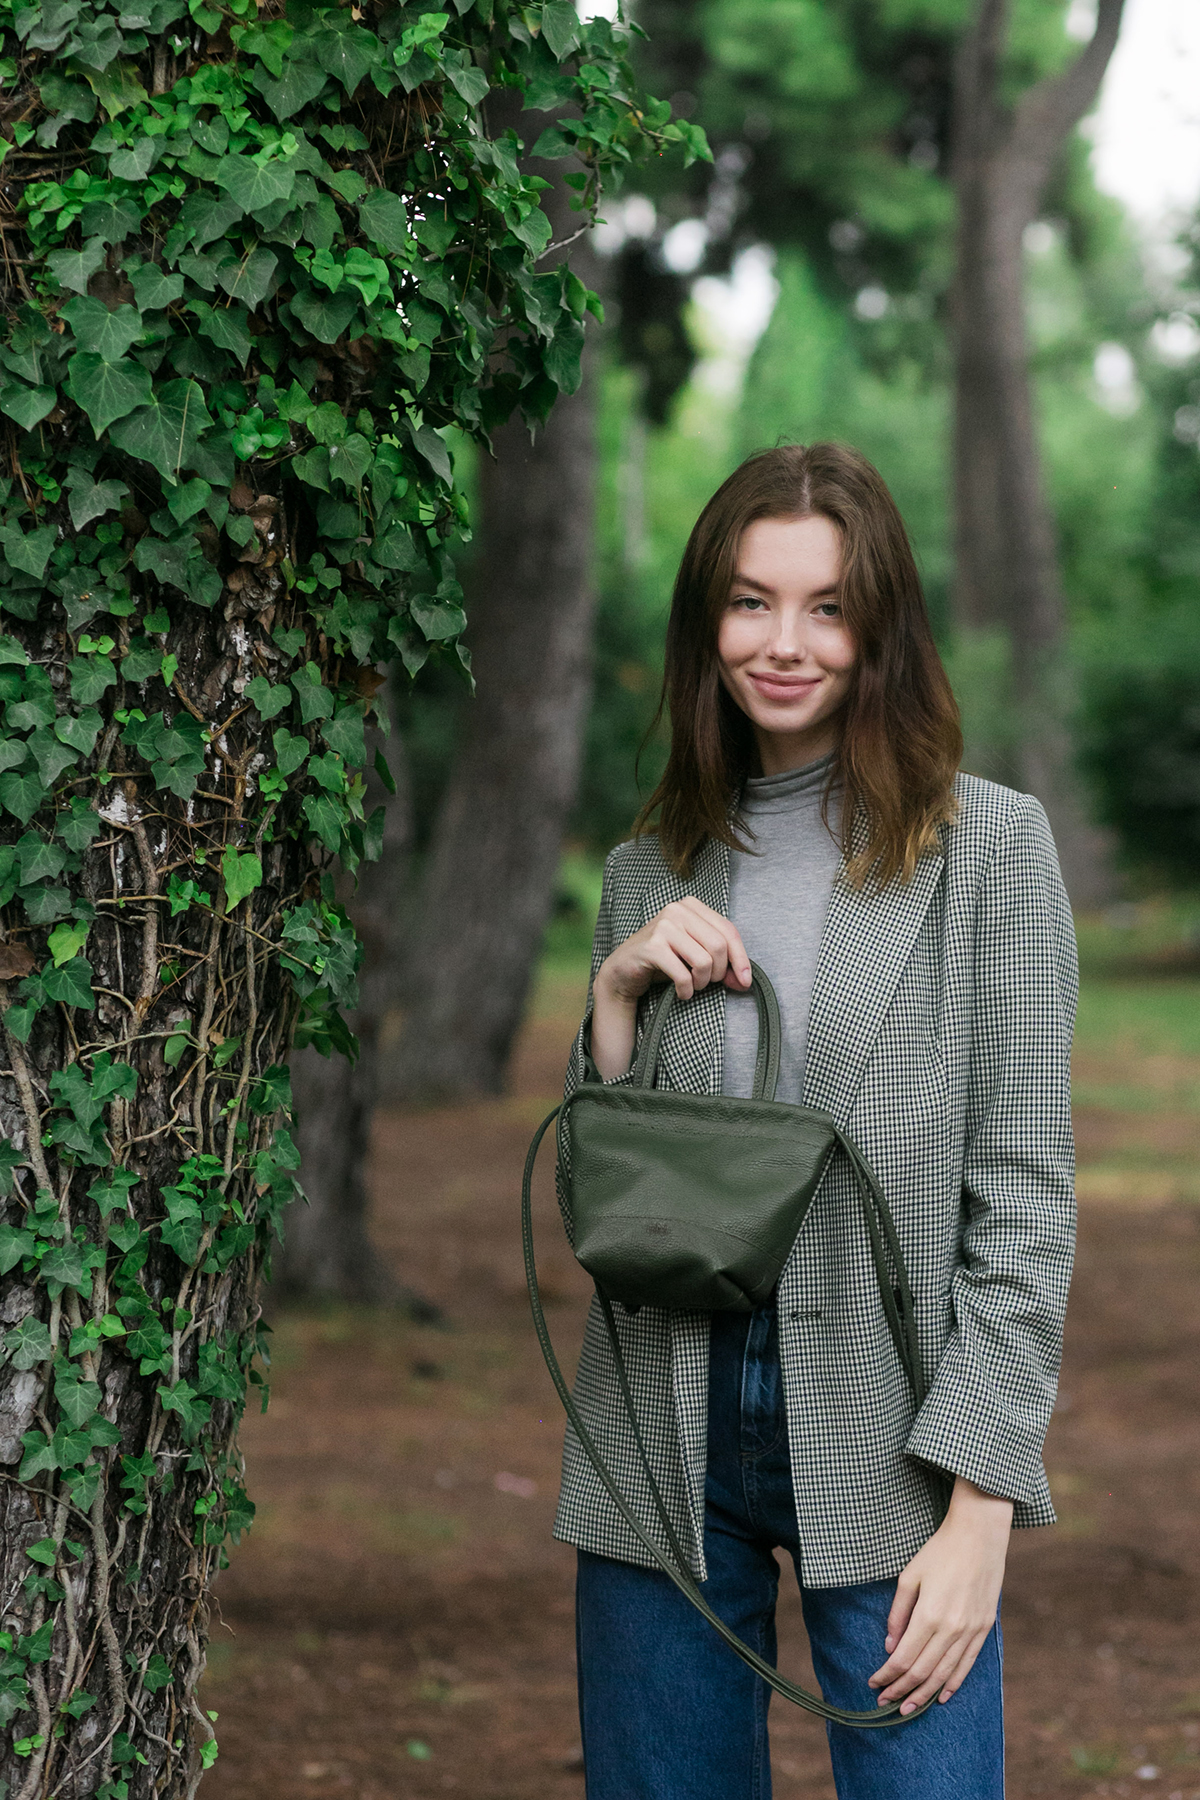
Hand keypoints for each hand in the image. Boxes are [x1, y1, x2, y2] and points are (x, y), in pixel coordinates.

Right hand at [589, 898, 751, 1080]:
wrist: (623, 971)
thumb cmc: (663, 962)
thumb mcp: (695, 956)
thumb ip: (722, 963)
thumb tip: (744, 981)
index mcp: (691, 906)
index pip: (728, 931)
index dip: (741, 959)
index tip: (744, 982)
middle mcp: (677, 910)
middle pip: (719, 946)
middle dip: (719, 973)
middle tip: (707, 983)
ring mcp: (663, 926)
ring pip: (704, 961)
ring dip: (702, 983)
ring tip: (692, 986)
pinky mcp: (651, 946)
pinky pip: (683, 974)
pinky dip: (686, 990)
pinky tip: (681, 993)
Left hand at [867, 1476, 1011, 1713]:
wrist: (979, 1537)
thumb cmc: (939, 1551)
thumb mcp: (910, 1576)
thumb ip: (897, 1614)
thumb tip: (889, 1647)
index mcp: (929, 1615)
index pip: (903, 1658)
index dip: (887, 1675)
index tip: (874, 1683)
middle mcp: (951, 1629)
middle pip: (922, 1672)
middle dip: (901, 1690)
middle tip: (885, 1702)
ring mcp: (970, 1632)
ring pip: (944, 1675)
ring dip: (925, 1694)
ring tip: (909, 1708)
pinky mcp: (983, 1629)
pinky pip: (967, 1665)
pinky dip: (953, 1684)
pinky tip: (942, 1696)